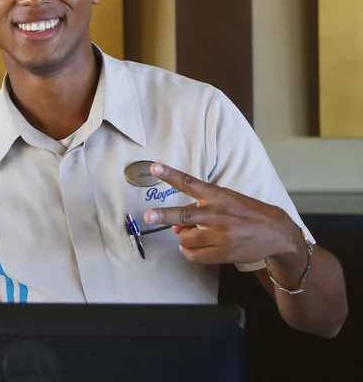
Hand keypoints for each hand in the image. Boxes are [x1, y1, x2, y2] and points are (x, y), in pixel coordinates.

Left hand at [143, 163, 303, 264]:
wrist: (276, 232)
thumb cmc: (247, 213)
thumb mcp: (226, 202)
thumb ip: (199, 210)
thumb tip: (175, 227)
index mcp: (218, 195)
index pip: (189, 182)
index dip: (170, 174)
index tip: (154, 167)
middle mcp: (218, 213)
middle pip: (183, 215)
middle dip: (163, 215)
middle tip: (148, 215)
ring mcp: (221, 234)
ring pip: (186, 238)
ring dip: (182, 238)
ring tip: (190, 236)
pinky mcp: (224, 252)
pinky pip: (195, 256)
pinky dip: (187, 253)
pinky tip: (191, 248)